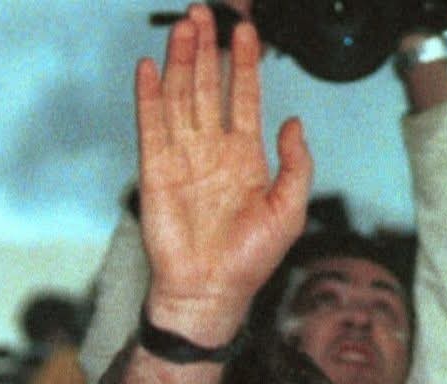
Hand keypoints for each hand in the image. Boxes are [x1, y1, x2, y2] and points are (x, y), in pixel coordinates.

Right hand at [137, 4, 312, 345]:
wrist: (210, 292)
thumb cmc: (250, 262)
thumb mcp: (290, 213)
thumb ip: (297, 166)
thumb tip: (295, 123)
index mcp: (246, 159)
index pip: (244, 99)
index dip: (245, 65)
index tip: (248, 32)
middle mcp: (213, 152)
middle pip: (209, 88)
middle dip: (209, 49)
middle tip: (207, 12)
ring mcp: (183, 158)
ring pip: (181, 97)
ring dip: (182, 61)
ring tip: (185, 27)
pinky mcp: (156, 170)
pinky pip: (151, 125)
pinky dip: (149, 96)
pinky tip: (149, 68)